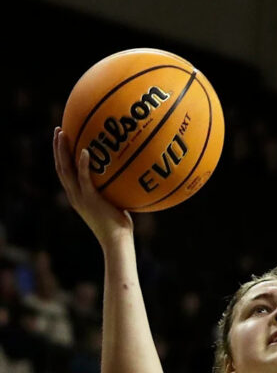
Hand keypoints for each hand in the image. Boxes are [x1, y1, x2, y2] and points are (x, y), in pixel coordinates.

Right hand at [53, 127, 133, 245]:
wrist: (117, 242)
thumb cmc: (118, 226)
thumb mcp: (113, 204)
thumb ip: (112, 190)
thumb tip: (123, 175)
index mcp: (77, 196)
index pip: (64, 172)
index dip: (60, 155)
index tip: (61, 139)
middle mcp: (74, 195)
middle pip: (60, 167)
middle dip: (57, 147)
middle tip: (58, 129)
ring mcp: (80, 198)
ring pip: (66, 170)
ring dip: (63, 151)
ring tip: (63, 133)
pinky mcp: (90, 200)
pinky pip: (84, 179)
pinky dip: (83, 165)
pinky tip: (86, 151)